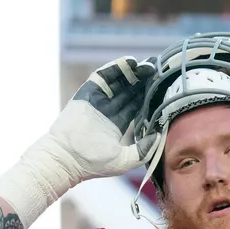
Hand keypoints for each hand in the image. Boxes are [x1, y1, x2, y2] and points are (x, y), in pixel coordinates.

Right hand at [44, 56, 159, 180]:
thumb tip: (160, 136)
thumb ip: (143, 150)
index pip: (136, 106)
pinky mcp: (87, 92)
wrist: (66, 158)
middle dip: (143, 81)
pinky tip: (131, 62)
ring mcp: (97, 101)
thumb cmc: (92, 163)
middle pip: (129, 91)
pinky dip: (116, 68)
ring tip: (149, 65)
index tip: (163, 88)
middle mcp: (107, 111)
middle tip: (159, 70)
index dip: (149, 97)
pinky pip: (103, 76)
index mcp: (116, 125)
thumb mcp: (125, 160)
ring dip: (134, 72)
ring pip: (119, 82)